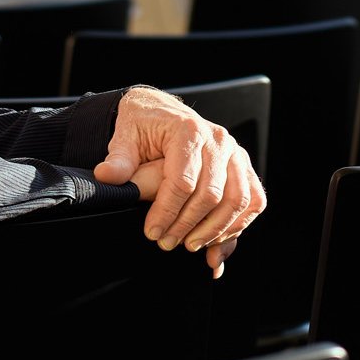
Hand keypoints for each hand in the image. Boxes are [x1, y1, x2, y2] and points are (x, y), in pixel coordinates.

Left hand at [94, 85, 265, 275]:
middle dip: (188, 225)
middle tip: (166, 243)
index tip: (152, 232)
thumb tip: (107, 176)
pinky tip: (217, 248)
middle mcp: (218, 141)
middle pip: (211, 194)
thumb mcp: (125, 135)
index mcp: (188, 131)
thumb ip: (119, 158)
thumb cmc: (144, 123)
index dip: (167, 212)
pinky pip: (253, 200)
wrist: (161, 111)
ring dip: (215, 231)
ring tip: (190, 245)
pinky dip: (238, 227)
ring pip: (237, 200)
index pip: (183, 181)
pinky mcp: (242, 167)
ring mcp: (234, 154)